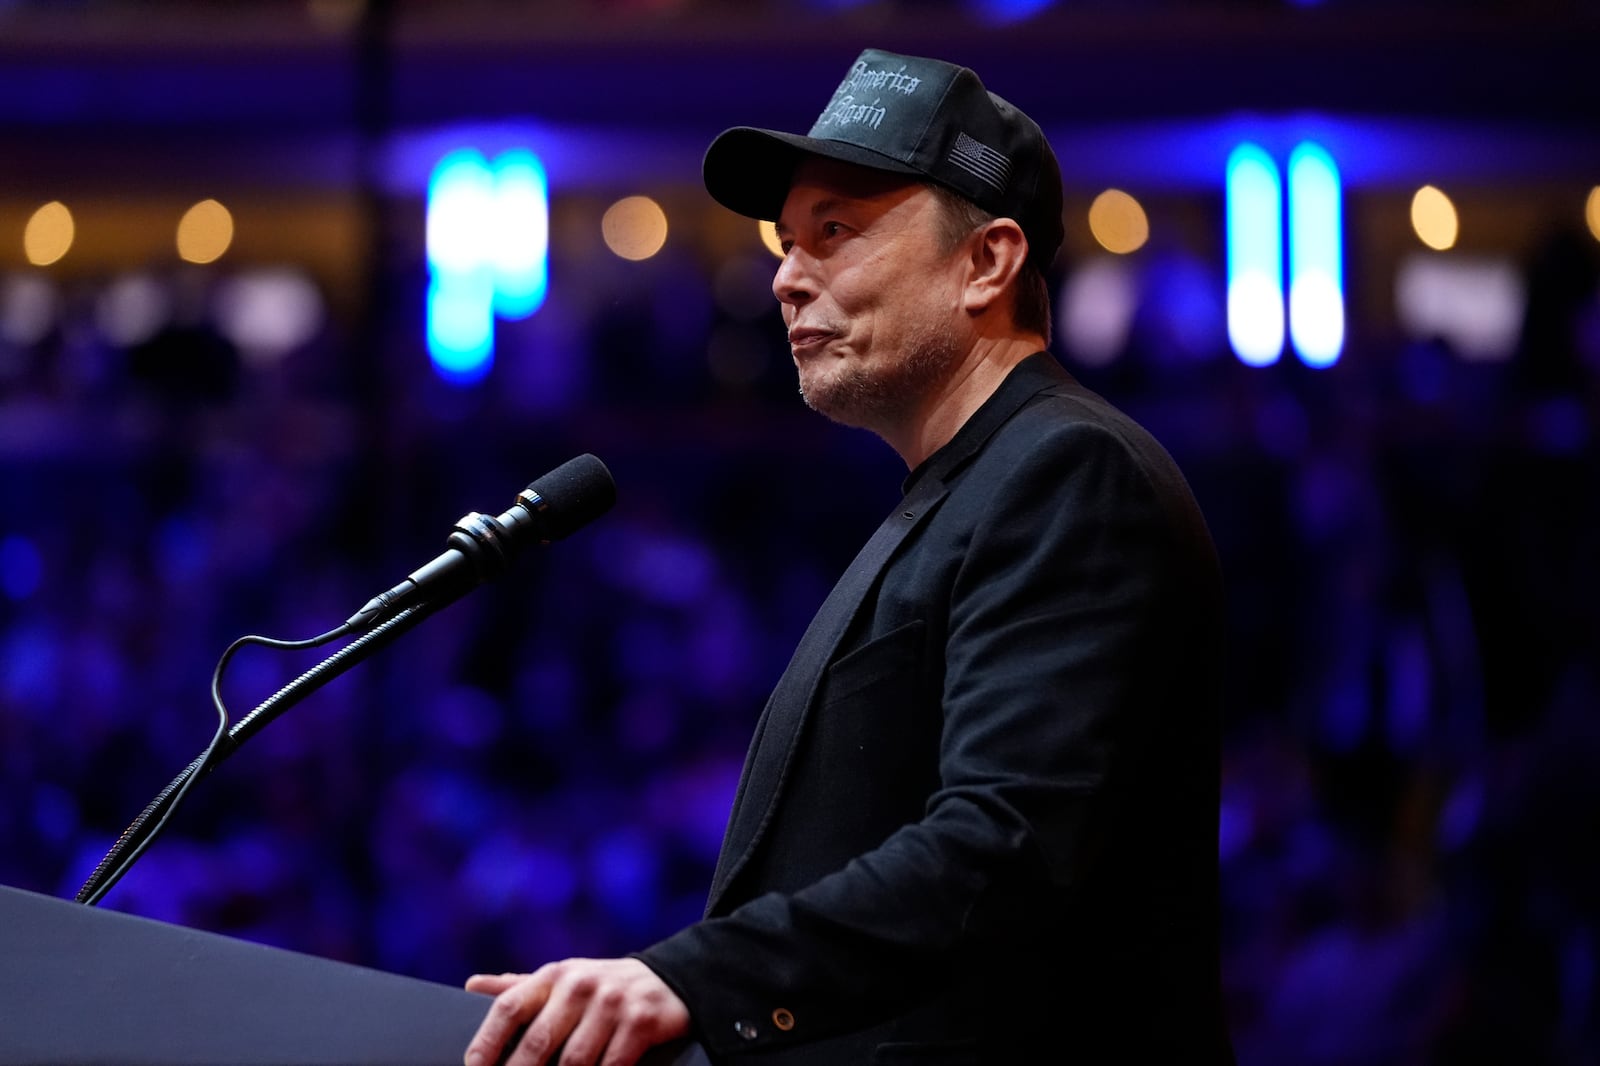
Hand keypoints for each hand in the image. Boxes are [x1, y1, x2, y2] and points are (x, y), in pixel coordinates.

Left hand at [464, 957, 689, 1065]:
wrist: (669, 981)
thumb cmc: (601, 987)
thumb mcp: (563, 979)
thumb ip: (520, 988)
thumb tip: (472, 985)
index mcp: (554, 975)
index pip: (509, 1006)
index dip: (485, 1041)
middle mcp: (580, 985)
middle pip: (537, 1042)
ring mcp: (612, 1003)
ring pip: (574, 1062)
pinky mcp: (640, 1022)